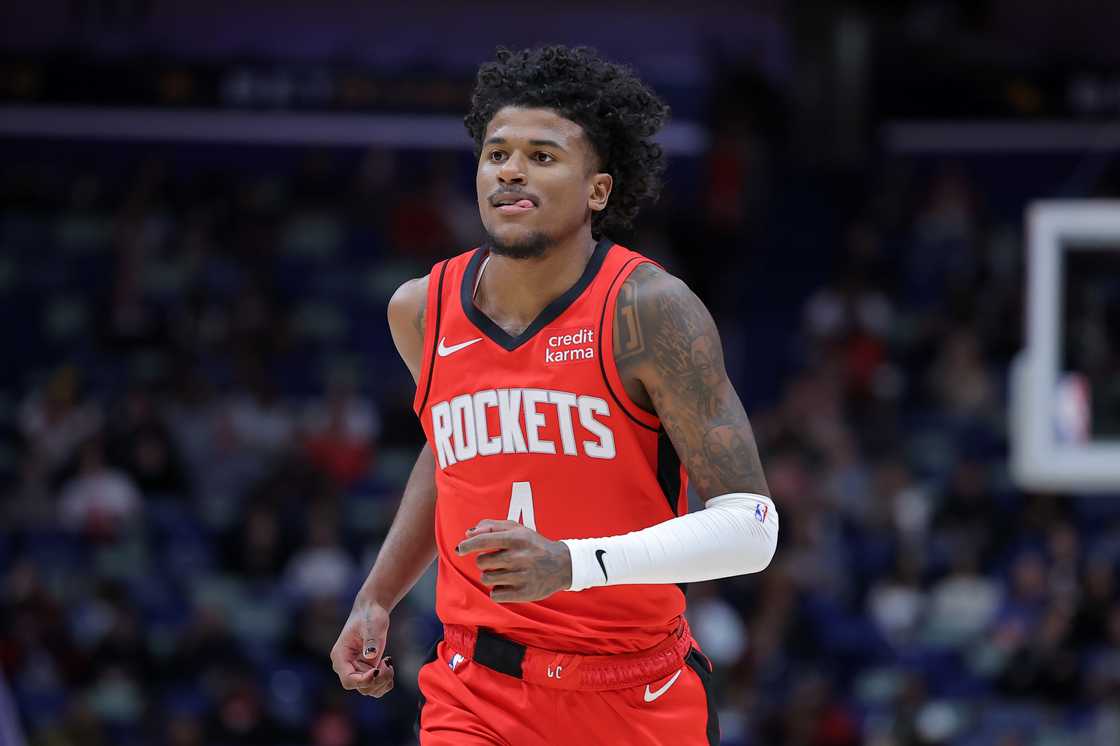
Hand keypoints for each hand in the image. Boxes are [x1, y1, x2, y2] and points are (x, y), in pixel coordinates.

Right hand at [330, 601, 395, 697]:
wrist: (372, 611)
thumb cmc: (369, 616)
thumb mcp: (372, 625)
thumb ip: (371, 640)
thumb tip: (370, 655)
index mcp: (340, 656)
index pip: (348, 680)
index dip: (364, 681)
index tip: (378, 670)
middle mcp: (346, 666)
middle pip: (360, 687)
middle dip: (377, 680)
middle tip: (387, 664)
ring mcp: (357, 669)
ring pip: (369, 690)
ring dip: (382, 682)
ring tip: (389, 664)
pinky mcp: (367, 670)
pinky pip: (376, 686)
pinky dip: (385, 682)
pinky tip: (389, 667)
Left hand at [456, 519, 572, 602]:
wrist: (562, 565)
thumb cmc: (533, 545)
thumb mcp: (517, 529)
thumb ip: (492, 527)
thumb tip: (468, 533)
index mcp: (516, 538)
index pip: (484, 540)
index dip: (467, 545)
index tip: (460, 549)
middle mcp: (519, 557)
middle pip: (482, 562)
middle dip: (485, 562)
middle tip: (498, 561)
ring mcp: (522, 576)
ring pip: (487, 579)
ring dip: (490, 576)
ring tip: (504, 572)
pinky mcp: (524, 593)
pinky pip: (495, 595)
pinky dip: (498, 590)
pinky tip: (508, 584)